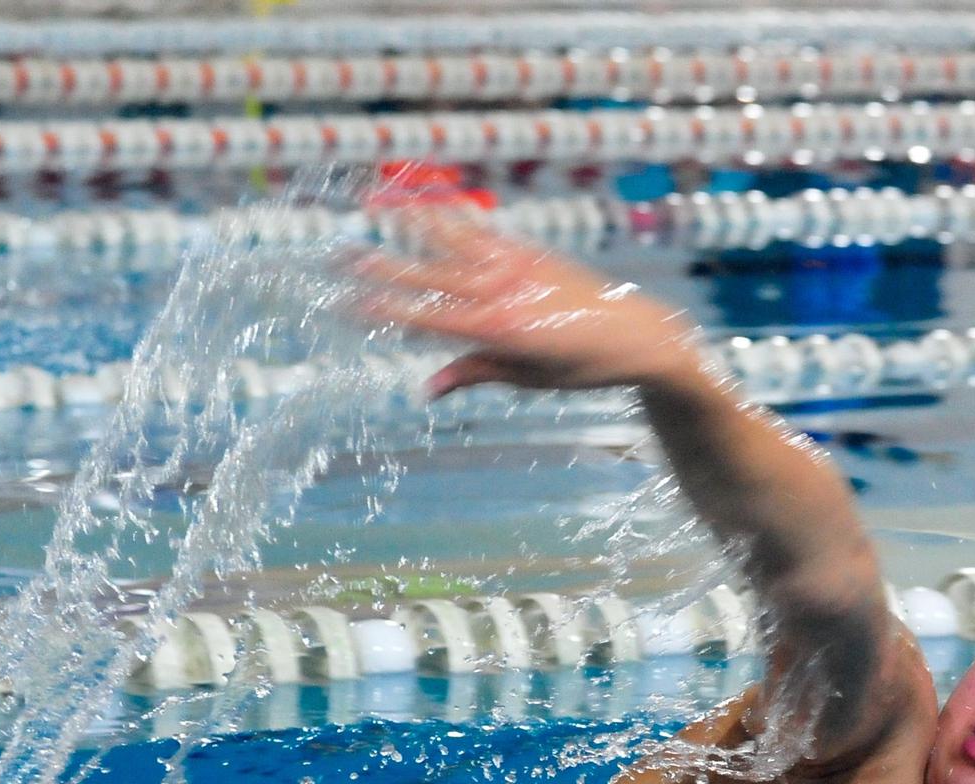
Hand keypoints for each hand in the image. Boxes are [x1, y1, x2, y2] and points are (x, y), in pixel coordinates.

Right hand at [349, 208, 711, 399]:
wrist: (638, 334)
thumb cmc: (584, 368)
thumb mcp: (530, 379)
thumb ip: (475, 375)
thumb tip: (426, 389)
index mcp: (500, 332)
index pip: (428, 321)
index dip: (383, 314)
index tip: (345, 307)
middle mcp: (504, 292)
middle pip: (428, 279)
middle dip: (379, 270)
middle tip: (337, 259)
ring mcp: (516, 266)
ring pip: (450, 243)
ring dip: (406, 227)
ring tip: (367, 207)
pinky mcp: (529, 251)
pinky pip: (480, 231)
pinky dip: (449, 216)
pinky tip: (423, 203)